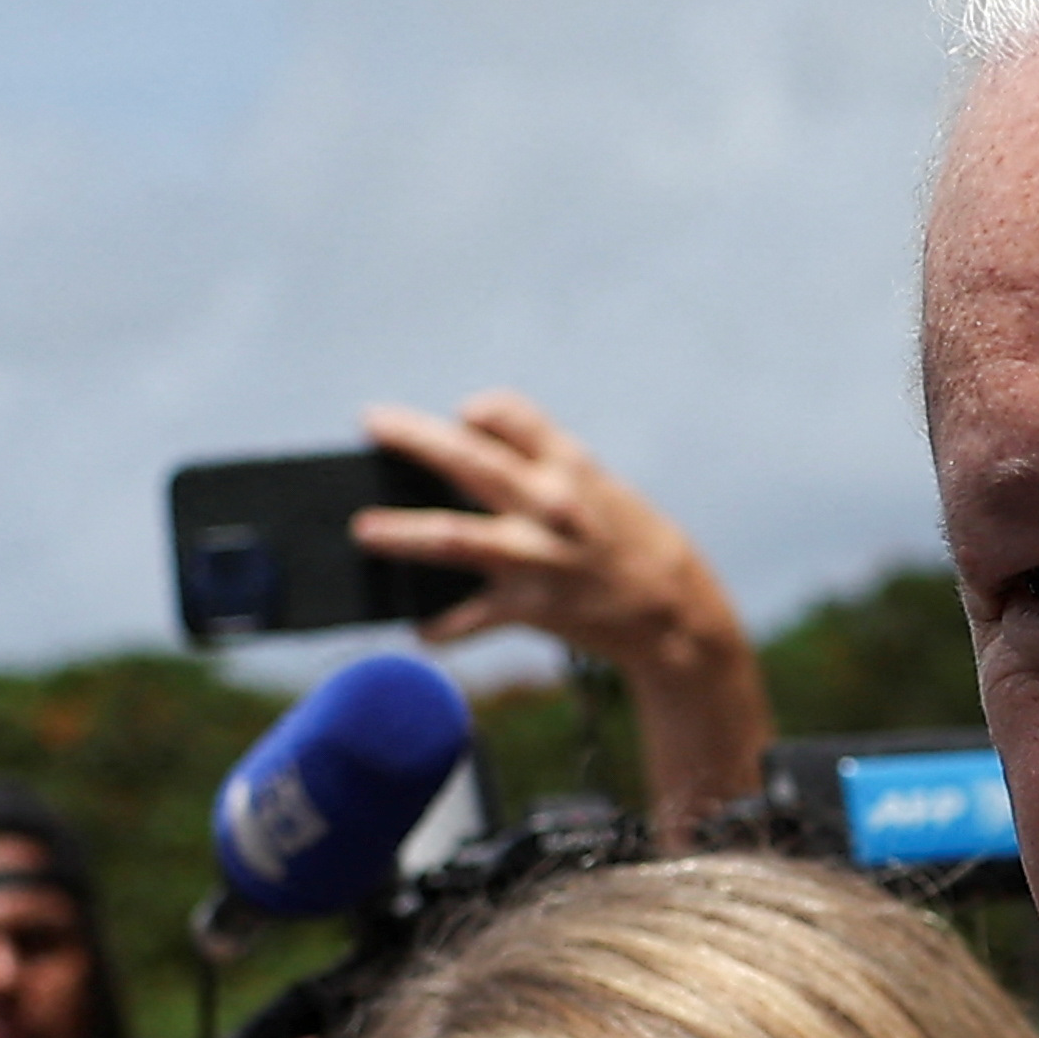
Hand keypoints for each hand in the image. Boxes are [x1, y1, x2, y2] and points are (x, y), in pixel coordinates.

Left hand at [356, 390, 749, 678]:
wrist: (674, 611)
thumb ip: (541, 466)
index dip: (480, 410)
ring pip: (454, 537)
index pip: (512, 415)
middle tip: (373, 422)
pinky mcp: (532, 606)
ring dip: (402, 533)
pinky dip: (441, 625)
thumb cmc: (630, 542)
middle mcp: (550, 504)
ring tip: (364, 530)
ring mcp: (538, 556)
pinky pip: (471, 617)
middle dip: (414, 439)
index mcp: (569, 466)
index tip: (459, 415)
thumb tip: (469, 442)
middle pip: (467, 461)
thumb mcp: (598, 487)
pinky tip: (418, 627)